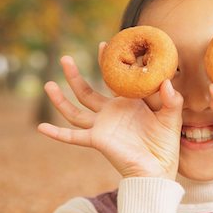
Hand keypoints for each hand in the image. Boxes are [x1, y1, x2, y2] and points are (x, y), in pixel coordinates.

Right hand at [38, 44, 183, 179]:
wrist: (159, 168)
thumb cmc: (165, 142)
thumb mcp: (172, 116)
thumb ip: (172, 99)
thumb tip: (166, 81)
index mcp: (127, 103)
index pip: (112, 79)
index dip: (106, 62)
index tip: (103, 44)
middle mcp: (111, 112)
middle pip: (86, 91)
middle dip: (74, 75)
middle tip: (65, 58)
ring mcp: (102, 126)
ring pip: (76, 110)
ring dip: (61, 99)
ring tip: (48, 84)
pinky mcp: (98, 140)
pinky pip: (74, 137)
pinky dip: (57, 133)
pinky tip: (41, 127)